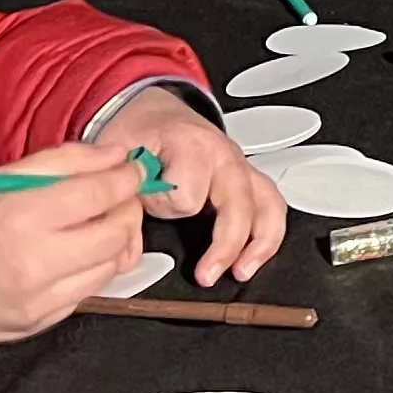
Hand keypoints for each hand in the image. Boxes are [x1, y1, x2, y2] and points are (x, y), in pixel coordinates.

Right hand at [0, 141, 148, 345]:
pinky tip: (74, 257)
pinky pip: (86, 294)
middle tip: (118, 197)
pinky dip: (91, 271)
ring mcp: (38, 301)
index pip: (100, 194)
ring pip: (110, 267)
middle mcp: (35, 263)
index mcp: (21, 217)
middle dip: (128, 209)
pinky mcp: (37, 325)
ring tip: (97, 226)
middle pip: (116, 233)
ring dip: (114, 242)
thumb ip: (63, 161)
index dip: (127, 177)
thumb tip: (118, 155)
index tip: (133, 169)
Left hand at [92, 90, 286, 287]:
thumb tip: (129, 249)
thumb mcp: (119, 158)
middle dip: (225, 243)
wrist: (156, 117)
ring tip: (241, 271)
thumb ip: (124, 200)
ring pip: (268, 205)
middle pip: (240, 202)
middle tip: (205, 274)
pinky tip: (253, 259)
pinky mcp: (250, 180)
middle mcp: (223, 155)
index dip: (167, 209)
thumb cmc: (141, 137)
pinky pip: (273, 208)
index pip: (188, 193)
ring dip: (257, 243)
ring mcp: (241, 167)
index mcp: (189, 146)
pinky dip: (268, 238)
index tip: (150, 209)